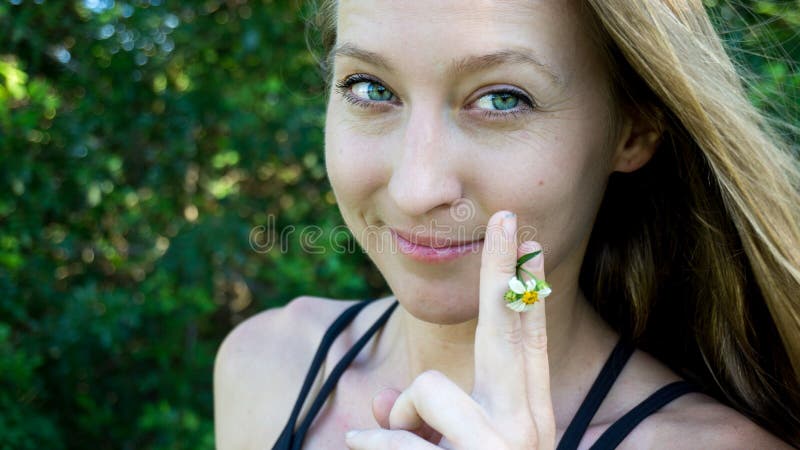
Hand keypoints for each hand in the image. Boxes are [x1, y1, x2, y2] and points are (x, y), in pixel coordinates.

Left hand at [345, 210, 555, 448]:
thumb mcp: (449, 447)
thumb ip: (419, 417)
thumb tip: (383, 401)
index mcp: (528, 414)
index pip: (527, 340)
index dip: (528, 288)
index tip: (529, 242)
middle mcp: (527, 425)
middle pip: (508, 327)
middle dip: (503, 269)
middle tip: (505, 215)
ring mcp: (505, 443)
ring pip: (430, 386)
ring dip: (404, 416)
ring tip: (410, 447)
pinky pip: (397, 434)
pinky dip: (372, 443)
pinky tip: (359, 444)